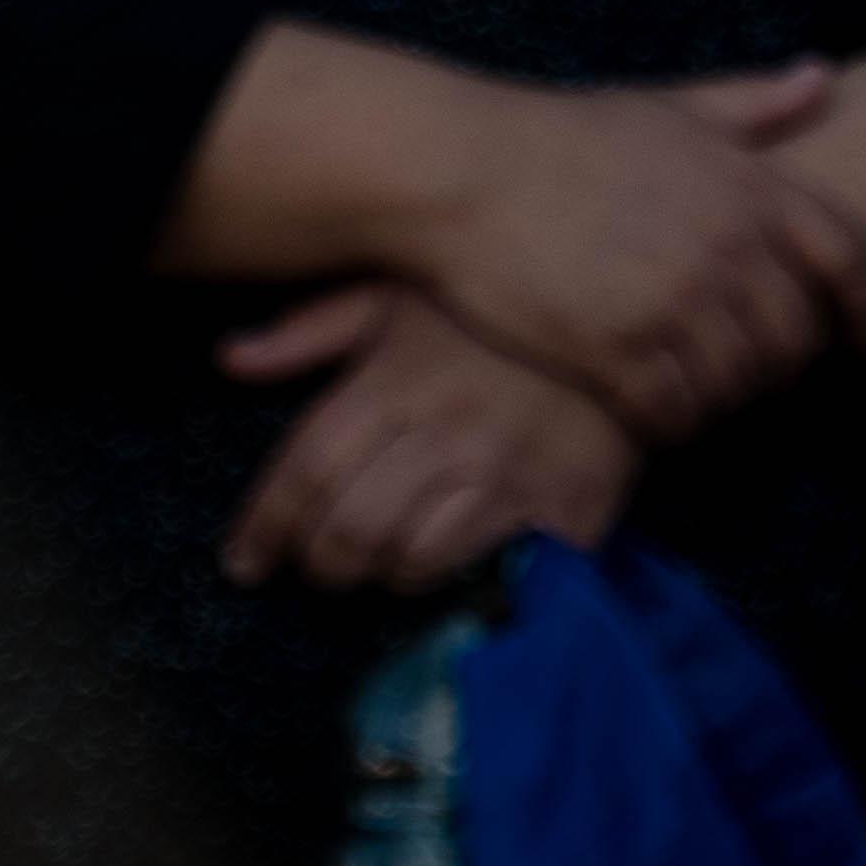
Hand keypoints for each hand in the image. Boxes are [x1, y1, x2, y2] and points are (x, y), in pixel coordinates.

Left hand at [218, 284, 636, 592]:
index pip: (305, 471)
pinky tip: (434, 555)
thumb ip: (316, 327)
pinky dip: (438, 571)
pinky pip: (474, 563)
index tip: (244, 561)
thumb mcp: (405, 295)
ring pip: (406, 557)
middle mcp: (447, 426)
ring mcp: (507, 467)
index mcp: (399, 376)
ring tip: (376, 557)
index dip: (263, 528)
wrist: (637, 316)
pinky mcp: (561, 500)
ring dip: (377, 569)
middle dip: (318, 561)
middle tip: (318, 561)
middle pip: (348, 528)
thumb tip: (228, 358)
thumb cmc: (501, 314)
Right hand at [411, 63, 865, 438]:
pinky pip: (674, 410)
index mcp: (751, 186)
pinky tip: (656, 413)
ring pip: (739, 382)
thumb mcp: (671, 105)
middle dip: (785, 363)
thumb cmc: (563, 134)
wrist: (461, 170)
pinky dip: (675, 421)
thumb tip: (823, 78)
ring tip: (703, 391)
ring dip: (727, 396)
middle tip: (757, 372)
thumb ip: (753, 102)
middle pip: (796, 336)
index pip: (849, 258)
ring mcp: (672, 300)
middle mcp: (726, 246)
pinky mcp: (612, 348)